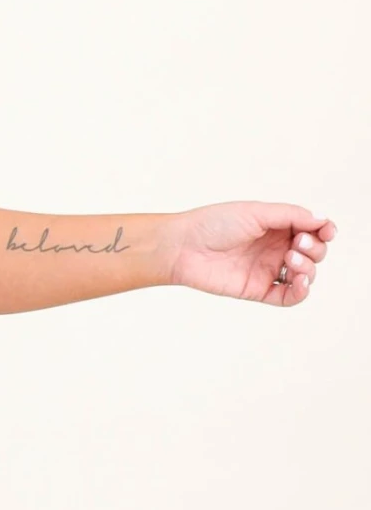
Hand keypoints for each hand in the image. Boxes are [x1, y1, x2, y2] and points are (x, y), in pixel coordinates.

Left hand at [166, 201, 336, 303]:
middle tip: (296, 244)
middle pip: (313, 253)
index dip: (324, 231)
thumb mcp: (257, 212)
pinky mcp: (258, 290)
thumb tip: (321, 221)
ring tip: (291, 259)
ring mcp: (267, 270)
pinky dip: (301, 291)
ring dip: (308, 268)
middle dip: (314, 248)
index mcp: (276, 227)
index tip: (326, 231)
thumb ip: (291, 216)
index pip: (312, 231)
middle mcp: (275, 248)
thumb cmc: (214, 223)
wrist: (184, 247)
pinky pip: (288, 297)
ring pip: (305, 275)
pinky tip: (300, 282)